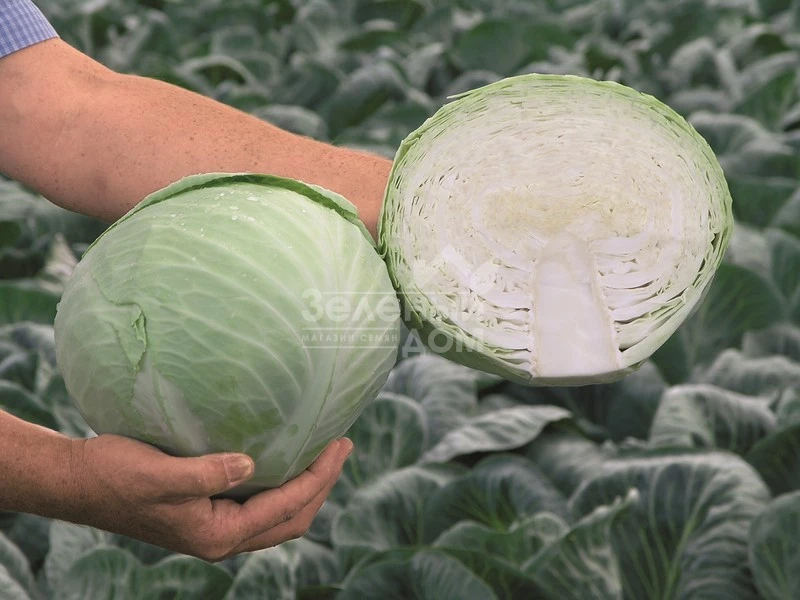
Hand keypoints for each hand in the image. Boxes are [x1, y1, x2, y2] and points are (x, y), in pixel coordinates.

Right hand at [65, 434, 351, 560]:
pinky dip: (282, 486)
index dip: (319, 477)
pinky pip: (260, 505)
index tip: (340, 445)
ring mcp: (215, 526)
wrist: (78, 482)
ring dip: (306, 487)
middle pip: (292, 519)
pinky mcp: (207, 512)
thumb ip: (207, 473)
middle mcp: (221, 537)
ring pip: (278, 515)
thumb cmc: (114, 476)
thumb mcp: (159, 474)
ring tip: (324, 452)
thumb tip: (252, 464)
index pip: (287, 508)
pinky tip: (284, 459)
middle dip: (322, 484)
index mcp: (217, 534)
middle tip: (342, 446)